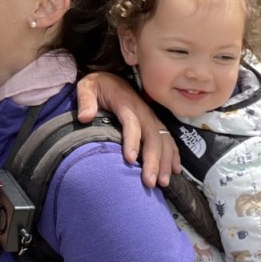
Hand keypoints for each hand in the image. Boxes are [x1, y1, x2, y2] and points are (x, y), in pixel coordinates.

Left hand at [76, 72, 179, 187]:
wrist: (111, 79)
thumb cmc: (98, 86)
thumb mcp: (87, 86)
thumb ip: (85, 100)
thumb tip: (84, 117)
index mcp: (125, 103)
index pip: (131, 122)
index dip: (132, 140)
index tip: (130, 159)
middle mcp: (142, 111)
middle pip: (152, 136)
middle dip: (153, 160)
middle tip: (149, 182)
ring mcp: (151, 118)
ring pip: (163, 140)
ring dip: (165, 162)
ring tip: (162, 182)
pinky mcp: (155, 123)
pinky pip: (168, 139)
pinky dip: (174, 155)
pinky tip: (175, 171)